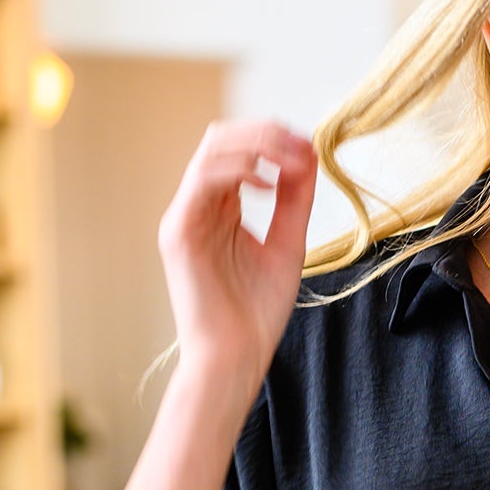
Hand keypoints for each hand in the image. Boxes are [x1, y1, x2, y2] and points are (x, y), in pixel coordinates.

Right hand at [157, 118, 318, 412]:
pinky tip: (268, 183)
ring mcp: (185, 215)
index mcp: (222, 208)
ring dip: (256, 145)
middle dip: (266, 133)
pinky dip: (238, 170)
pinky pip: (203, 180)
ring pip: (211, 151)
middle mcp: (199, 206)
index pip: (241, 152)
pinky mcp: (178, 231)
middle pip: (222, 140)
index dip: (275, 139)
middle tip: (303, 146)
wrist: (235, 355)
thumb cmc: (256, 312)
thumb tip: (307, 156)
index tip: (311, 147)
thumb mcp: (287, 244)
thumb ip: (295, 200)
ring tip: (292, 160)